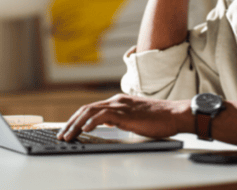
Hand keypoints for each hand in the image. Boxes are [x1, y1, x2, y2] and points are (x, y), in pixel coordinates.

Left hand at [56, 94, 192, 140]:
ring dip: (76, 124)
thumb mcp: (135, 118)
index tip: (69, 129)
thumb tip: (110, 124)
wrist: (174, 114)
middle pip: (87, 109)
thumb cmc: (159, 119)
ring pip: (91, 111)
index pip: (92, 108)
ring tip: (68, 136)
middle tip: (62, 134)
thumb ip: (121, 118)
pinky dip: (91, 122)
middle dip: (71, 122)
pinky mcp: (126, 113)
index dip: (78, 118)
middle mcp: (117, 100)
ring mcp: (121, 105)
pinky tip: (85, 130)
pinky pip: (103, 115)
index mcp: (119, 101)